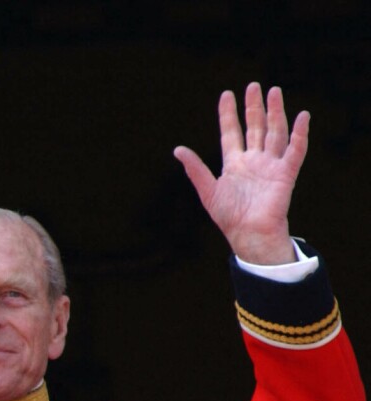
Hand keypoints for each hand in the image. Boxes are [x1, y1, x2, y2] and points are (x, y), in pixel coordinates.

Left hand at [173, 83, 307, 264]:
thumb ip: (195, 169)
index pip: (231, 132)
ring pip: (275, 132)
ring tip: (274, 92)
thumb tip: (178, 149)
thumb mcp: (207, 190)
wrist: (247, 234)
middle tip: (254, 85)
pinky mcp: (285, 173)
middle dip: (254, 107)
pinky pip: (295, 150)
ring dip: (276, 112)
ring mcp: (270, 165)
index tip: (227, 94)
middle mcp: (254, 161)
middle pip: (255, 127)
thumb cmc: (228, 216)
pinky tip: (303, 117)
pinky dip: (300, 134)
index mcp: (234, 164)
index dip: (229, 114)